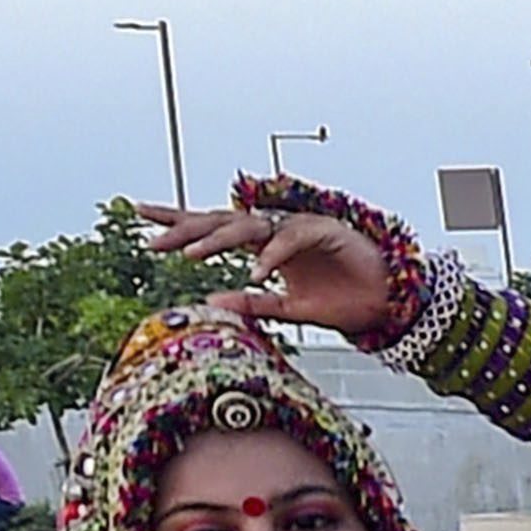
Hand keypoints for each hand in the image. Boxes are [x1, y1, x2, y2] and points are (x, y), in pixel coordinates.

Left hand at [141, 196, 411, 342]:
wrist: (386, 303)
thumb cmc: (340, 301)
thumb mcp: (289, 309)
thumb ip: (253, 304)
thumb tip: (212, 303)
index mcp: (263, 245)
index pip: (213, 228)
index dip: (179, 223)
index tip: (144, 223)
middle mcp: (275, 230)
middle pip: (221, 220)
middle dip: (185, 227)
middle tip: (152, 239)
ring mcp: (298, 227)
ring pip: (249, 225)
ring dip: (218, 240)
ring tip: (189, 256)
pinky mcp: (324, 230)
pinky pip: (290, 239)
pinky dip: (272, 256)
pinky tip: (255, 273)